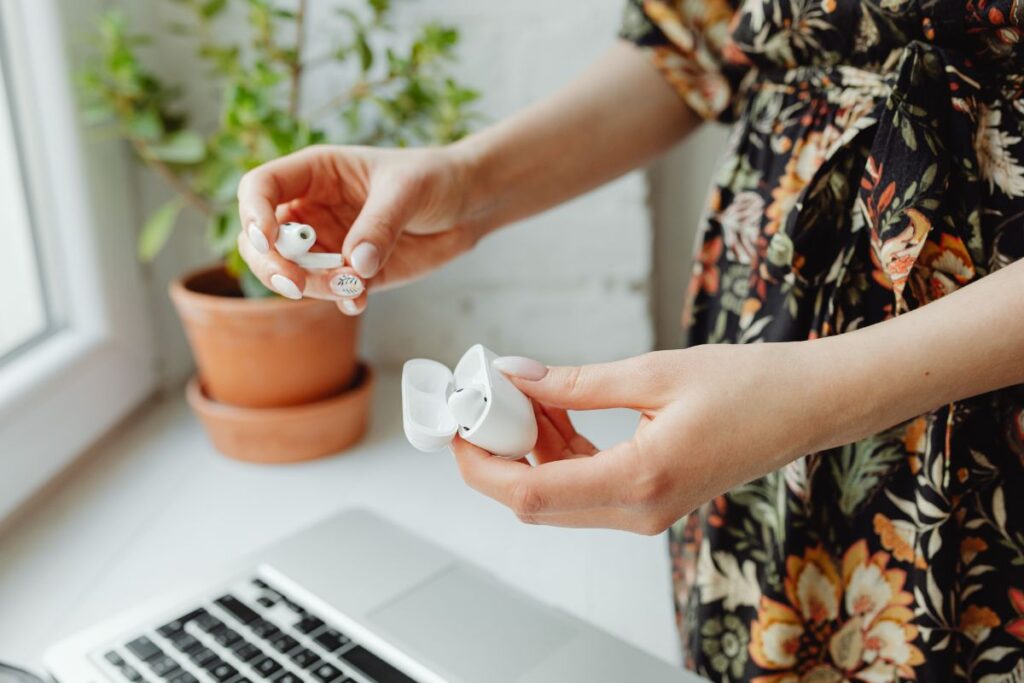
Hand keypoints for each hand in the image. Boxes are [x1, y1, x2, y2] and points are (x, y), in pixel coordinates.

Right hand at [237, 144, 480, 314]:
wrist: (467, 205)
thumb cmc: (435, 178)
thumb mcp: (408, 190)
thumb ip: (380, 224)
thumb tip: (355, 264)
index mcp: (315, 173)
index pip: (260, 188)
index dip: (253, 213)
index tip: (268, 239)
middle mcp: (312, 209)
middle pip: (260, 240)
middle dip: (271, 265)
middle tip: (296, 285)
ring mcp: (329, 244)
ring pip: (292, 272)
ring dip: (313, 287)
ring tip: (353, 286)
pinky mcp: (352, 272)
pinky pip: (329, 292)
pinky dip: (339, 300)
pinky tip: (360, 299)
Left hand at [451, 344, 854, 533]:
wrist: (807, 406)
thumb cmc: (749, 386)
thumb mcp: (652, 373)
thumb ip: (574, 383)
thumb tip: (514, 376)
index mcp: (639, 481)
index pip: (531, 493)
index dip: (481, 465)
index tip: (457, 427)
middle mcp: (639, 512)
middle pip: (535, 503)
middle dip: (498, 456)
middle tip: (483, 404)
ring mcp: (645, 513)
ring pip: (556, 496)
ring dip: (529, 451)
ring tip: (527, 395)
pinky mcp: (650, 501)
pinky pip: (584, 487)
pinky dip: (558, 454)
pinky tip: (558, 411)